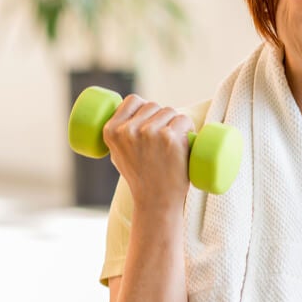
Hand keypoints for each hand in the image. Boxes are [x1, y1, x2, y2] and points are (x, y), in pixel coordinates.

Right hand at [103, 95, 195, 211]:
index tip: (151, 120)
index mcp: (112, 131)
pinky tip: (186, 141)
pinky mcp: (171, 138)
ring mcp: (150, 133)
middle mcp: (129, 130)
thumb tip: (126, 117)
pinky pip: (184, 120)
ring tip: (174, 144)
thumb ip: (118, 136)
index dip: (144, 107)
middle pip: (154, 106)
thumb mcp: (118, 155)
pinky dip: (189, 128)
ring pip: (170, 111)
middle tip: (165, 140)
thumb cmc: (139, 178)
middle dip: (162, 118)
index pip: (133, 100)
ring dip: (176, 123)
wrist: (156, 201)